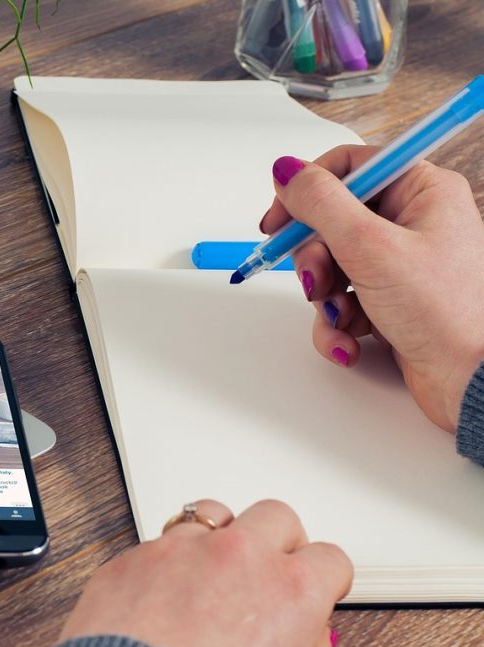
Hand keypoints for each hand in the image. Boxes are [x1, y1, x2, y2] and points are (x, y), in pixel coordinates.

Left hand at [59, 499, 351, 646]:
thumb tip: (310, 636)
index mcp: (289, 590)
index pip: (330, 558)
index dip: (324, 579)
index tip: (315, 588)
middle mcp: (237, 556)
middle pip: (275, 517)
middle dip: (277, 543)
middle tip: (267, 574)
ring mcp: (181, 549)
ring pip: (213, 514)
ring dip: (220, 537)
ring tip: (212, 572)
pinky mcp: (133, 557)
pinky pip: (159, 543)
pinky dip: (168, 563)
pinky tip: (164, 595)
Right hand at [261, 146, 483, 431]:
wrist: (474, 382)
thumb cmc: (448, 313)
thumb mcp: (370, 247)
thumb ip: (320, 203)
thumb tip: (287, 171)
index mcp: (421, 191)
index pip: (347, 168)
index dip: (305, 192)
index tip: (278, 220)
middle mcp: (412, 222)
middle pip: (330, 222)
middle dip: (315, 259)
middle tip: (316, 280)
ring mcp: (400, 264)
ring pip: (330, 265)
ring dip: (324, 297)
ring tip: (341, 316)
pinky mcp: (390, 301)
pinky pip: (341, 301)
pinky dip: (337, 323)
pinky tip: (350, 339)